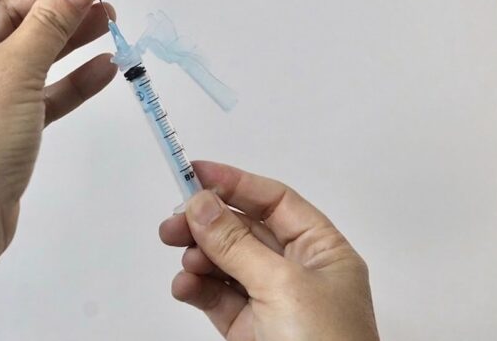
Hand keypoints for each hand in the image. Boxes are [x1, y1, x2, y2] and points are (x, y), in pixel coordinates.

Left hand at [0, 0, 116, 251]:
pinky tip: (102, 68)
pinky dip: (71, 80)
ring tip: (108, 21)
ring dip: (70, 37)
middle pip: (9, 18)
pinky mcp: (7, 126)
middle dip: (54, 4)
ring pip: (32, 54)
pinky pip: (43, 92)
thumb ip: (49, 23)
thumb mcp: (14, 70)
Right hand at [159, 161, 378, 340]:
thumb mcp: (282, 285)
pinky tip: (185, 286)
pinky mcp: (248, 329)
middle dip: (207, 223)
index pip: (274, 202)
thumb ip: (236, 243)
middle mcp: (296, 272)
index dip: (235, 184)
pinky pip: (215, 297)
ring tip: (184, 259)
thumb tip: (202, 204)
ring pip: (224, 263)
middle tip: (174, 221)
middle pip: (243, 230)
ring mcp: (270, 301)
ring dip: (199, 256)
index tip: (196, 172)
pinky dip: (195, 288)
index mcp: (321, 251)